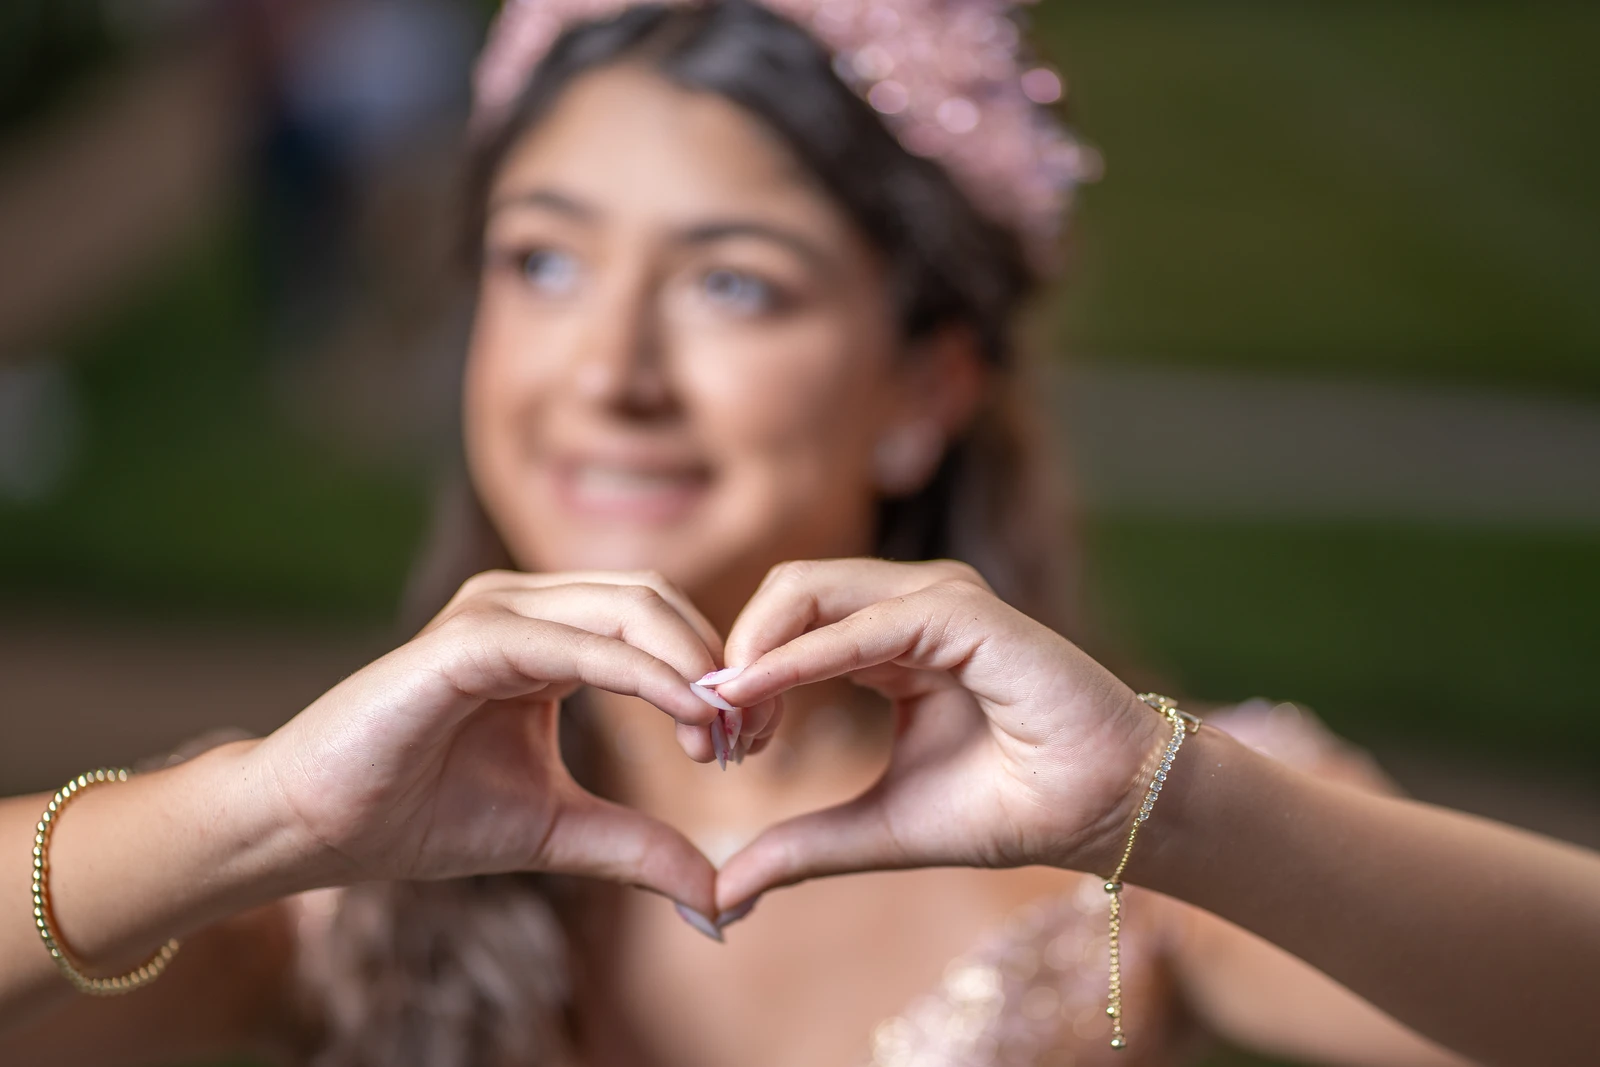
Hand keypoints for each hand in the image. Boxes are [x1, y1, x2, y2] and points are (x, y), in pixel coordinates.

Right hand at [247, 570, 760, 914]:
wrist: (315, 829)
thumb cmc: (422, 816)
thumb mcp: (556, 831)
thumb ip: (636, 846)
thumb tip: (718, 899)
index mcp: (545, 634)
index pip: (655, 622)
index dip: (713, 674)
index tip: (748, 748)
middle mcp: (522, 606)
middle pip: (655, 602)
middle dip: (716, 664)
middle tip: (748, 742)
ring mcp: (493, 612)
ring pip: (627, 607)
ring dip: (691, 665)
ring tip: (721, 736)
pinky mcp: (467, 639)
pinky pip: (576, 643)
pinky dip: (642, 673)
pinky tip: (684, 714)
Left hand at [706, 559, 1168, 913]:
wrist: (1102, 812)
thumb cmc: (1005, 807)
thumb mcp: (879, 827)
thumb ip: (802, 846)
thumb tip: (721, 894)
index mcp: (891, 637)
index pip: (786, 623)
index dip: (740, 677)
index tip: (716, 749)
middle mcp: (910, 604)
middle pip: (786, 595)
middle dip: (735, 657)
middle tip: (718, 735)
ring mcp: (938, 599)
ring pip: (809, 589)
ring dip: (756, 654)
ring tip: (738, 725)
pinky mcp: (965, 612)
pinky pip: (862, 625)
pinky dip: (801, 659)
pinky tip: (760, 698)